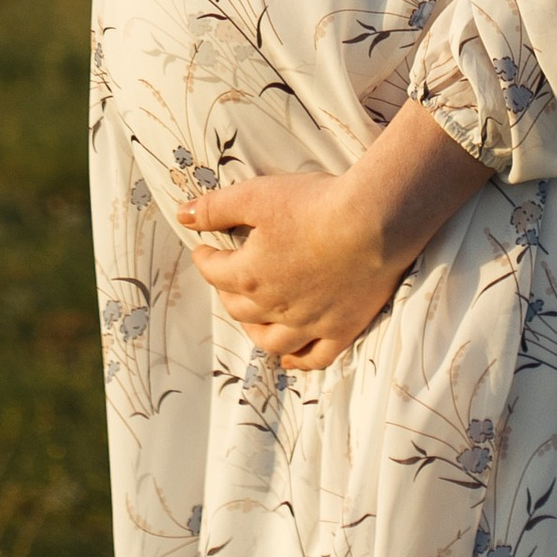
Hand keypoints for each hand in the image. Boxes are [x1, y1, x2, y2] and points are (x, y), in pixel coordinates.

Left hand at [176, 103, 491, 370]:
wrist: (373, 224)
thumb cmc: (314, 205)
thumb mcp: (258, 195)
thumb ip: (217, 207)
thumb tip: (183, 214)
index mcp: (249, 275)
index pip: (214, 272)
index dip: (205, 258)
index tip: (204, 249)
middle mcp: (274, 306)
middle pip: (239, 308)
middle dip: (228, 292)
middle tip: (229, 277)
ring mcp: (309, 323)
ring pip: (271, 340)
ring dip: (255, 331)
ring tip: (252, 320)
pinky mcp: (341, 329)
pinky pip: (314, 357)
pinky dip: (298, 361)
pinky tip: (289, 359)